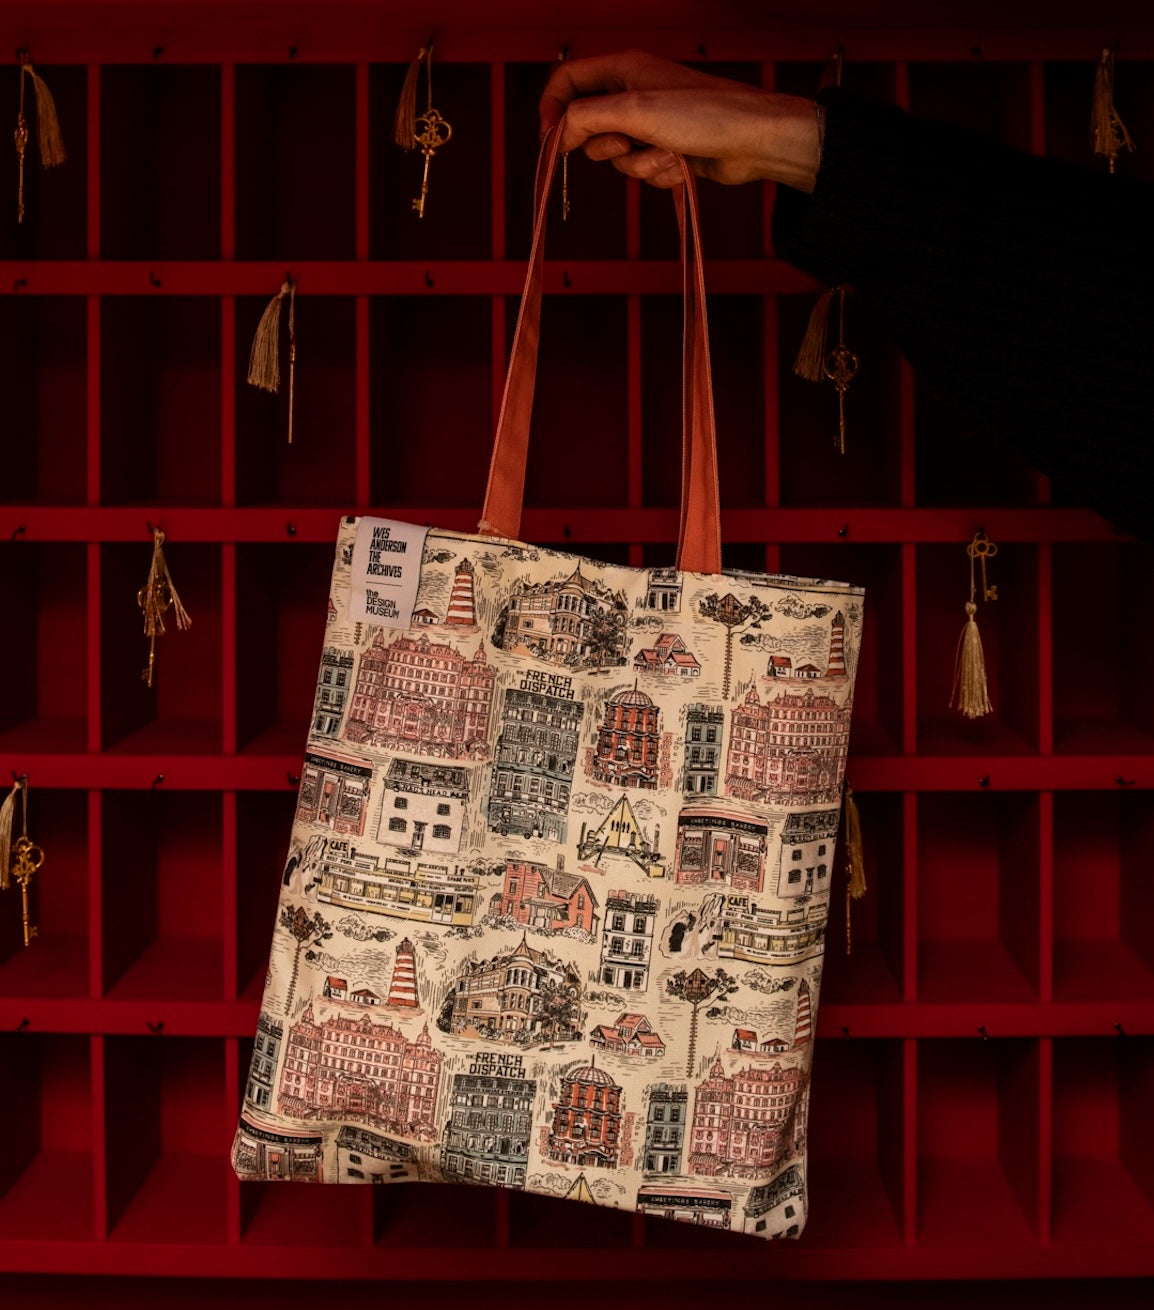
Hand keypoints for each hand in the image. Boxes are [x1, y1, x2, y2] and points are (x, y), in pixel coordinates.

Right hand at [539, 50, 819, 192]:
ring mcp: (650, 124)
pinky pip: (642, 171)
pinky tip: (683, 163)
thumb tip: (557, 132)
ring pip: (617, 156)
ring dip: (640, 163)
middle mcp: (634, 93)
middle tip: (625, 143)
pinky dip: (659, 173)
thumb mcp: (635, 110)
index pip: (568, 81)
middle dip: (606, 146)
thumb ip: (587, 117)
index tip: (550, 140)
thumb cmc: (704, 114)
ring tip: (668, 151)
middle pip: (588, 126)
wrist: (752, 140)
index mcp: (623, 68)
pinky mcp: (664, 151)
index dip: (553, 108)